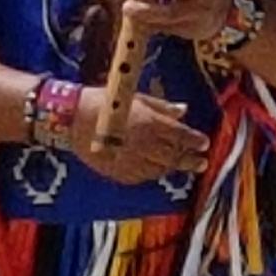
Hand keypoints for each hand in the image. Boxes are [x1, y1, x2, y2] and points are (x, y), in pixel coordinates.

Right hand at [72, 87, 210, 185]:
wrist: (71, 118)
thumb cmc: (105, 102)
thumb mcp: (136, 97)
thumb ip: (162, 107)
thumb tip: (184, 111)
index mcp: (149, 123)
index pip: (180, 135)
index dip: (195, 141)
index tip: (205, 143)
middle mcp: (143, 144)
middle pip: (174, 157)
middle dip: (190, 160)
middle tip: (202, 163)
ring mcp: (130, 161)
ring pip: (158, 169)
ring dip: (171, 167)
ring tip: (179, 165)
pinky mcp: (116, 172)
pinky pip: (140, 177)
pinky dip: (150, 173)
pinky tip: (155, 169)